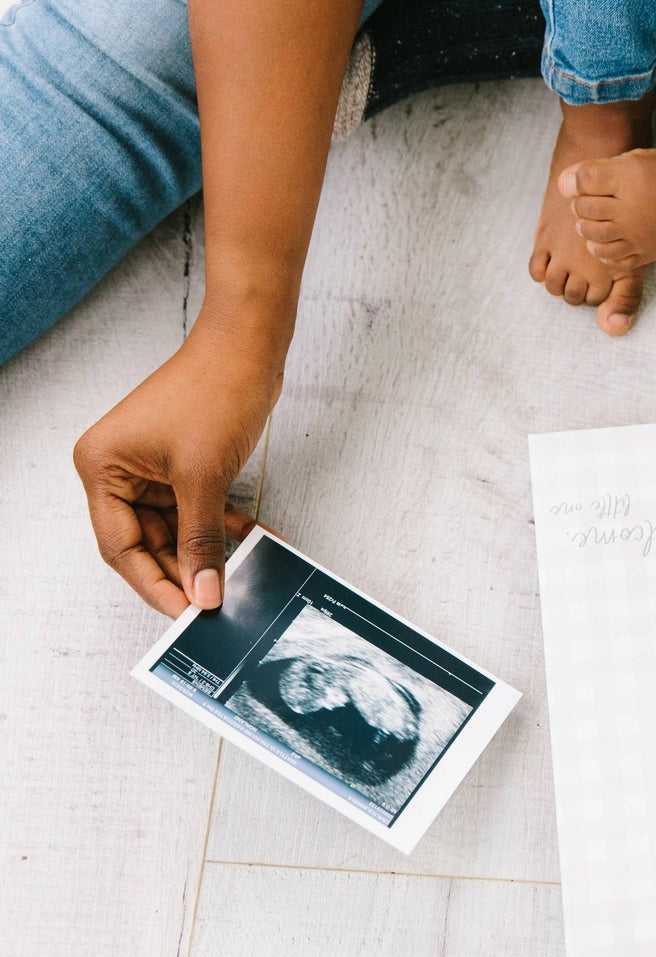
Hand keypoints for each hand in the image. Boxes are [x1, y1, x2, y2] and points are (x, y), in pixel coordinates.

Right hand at [73, 314, 281, 615]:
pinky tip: (252, 545)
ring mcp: (150, 466)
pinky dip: (222, 526)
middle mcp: (118, 468)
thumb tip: (203, 590)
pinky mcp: (182, 463)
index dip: (153, 583)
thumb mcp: (204, 477)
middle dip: (183, 571)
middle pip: (147, 542)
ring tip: (236, 580)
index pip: (120, 546)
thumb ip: (201, 540)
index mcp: (102, 467)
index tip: (184, 612)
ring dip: (207, 551)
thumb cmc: (214, 390)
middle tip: (213, 603)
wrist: (249, 344)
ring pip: (176, 530)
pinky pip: (197, 509)